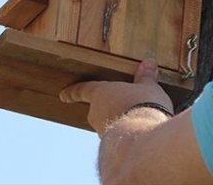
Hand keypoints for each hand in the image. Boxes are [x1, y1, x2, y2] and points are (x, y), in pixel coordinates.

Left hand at [59, 59, 173, 135]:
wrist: (145, 140)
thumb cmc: (143, 106)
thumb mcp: (148, 87)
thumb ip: (146, 77)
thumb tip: (149, 63)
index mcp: (100, 93)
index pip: (83, 90)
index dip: (73, 92)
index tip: (63, 95)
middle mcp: (96, 114)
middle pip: (97, 109)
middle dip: (108, 108)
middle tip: (123, 105)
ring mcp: (103, 133)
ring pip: (107, 126)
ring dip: (119, 123)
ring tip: (139, 122)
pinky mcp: (113, 148)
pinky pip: (118, 140)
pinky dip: (126, 137)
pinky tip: (142, 137)